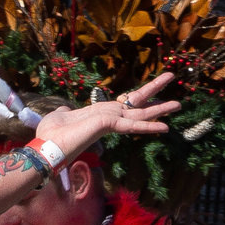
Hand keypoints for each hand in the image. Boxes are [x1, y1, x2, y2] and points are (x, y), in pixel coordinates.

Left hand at [32, 73, 179, 166]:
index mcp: (100, 114)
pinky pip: (132, 125)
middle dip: (155, 92)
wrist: (45, 147)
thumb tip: (64, 109)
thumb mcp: (60, 116)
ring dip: (161, 109)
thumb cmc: (50, 134)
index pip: (124, 104)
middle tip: (173, 77)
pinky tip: (165, 127)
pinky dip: (149, 127)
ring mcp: (110, 122)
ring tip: (180, 104)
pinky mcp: (108, 125)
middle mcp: (109, 118)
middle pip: (137, 103)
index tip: (152, 91)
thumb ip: (66, 111)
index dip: (138, 96)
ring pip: (140, 114)